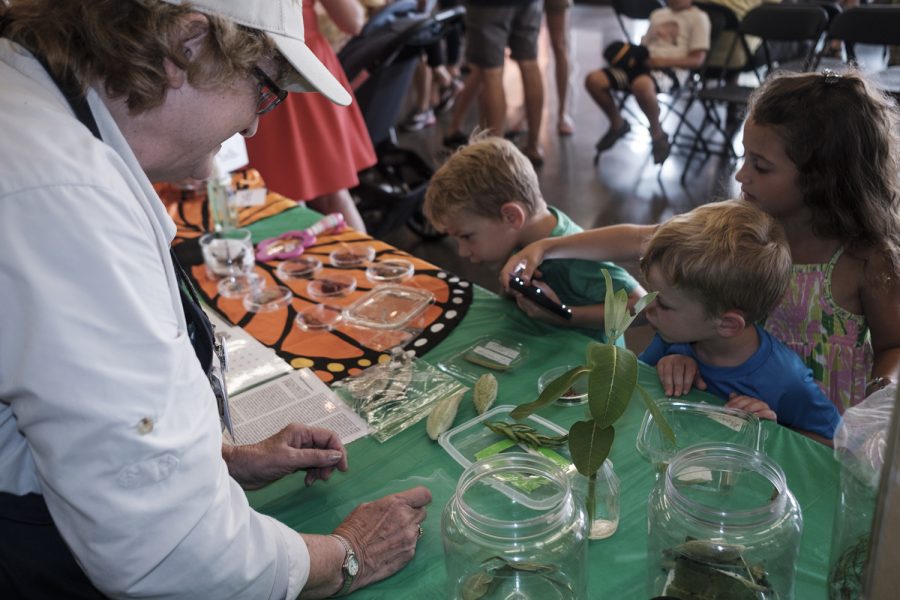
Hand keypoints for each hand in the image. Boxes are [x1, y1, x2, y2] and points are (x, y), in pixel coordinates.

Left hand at [223, 423, 347, 489]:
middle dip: (329, 462)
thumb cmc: (261, 461)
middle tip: (325, 477)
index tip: (342, 467)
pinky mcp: (293, 461)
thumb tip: (337, 455)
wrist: (241, 470)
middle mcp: (301, 439)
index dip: (339, 451)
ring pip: (320, 458)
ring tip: (316, 480)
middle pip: (326, 448)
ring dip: (321, 469)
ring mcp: (298, 450)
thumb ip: (315, 457)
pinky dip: (313, 473)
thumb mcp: (291, 459)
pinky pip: (311, 465)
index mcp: (301, 432)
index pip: (329, 437)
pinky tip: (308, 482)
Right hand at [335, 486, 431, 593]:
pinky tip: (389, 548)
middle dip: (412, 514)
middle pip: (422, 512)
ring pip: (417, 530)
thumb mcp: (368, 507)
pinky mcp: (409, 554)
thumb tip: (397, 506)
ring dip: (408, 530)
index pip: (424, 495)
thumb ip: (389, 505)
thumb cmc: (352, 530)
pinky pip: (412, 545)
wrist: (347, 556)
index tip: (414, 502)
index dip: (419, 498)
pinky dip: (404, 545)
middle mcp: (407, 519)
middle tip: (398, 520)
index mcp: (397, 503)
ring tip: (390, 536)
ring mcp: (410, 538)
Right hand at [500, 241, 548, 291]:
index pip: (504, 273)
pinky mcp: (522, 271)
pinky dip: (526, 281)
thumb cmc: (536, 252)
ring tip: (525, 290)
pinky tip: (536, 278)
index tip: (509, 289)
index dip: (505, 281)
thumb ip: (529, 271)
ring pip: (514, 280)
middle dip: (510, 286)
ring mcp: (517, 269)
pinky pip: (521, 279)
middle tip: (517, 293)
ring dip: (519, 285)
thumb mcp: (533, 261)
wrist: (542, 248)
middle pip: (506, 278)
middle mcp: (513, 266)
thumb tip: (524, 281)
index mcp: (512, 262)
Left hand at [513, 281, 568, 324]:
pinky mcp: (531, 315)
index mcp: (534, 307)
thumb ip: (540, 286)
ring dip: (520, 298)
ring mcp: (530, 315)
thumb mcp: (550, 293)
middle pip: (519, 301)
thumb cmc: (555, 303)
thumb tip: (532, 281)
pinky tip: (525, 297)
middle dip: (518, 293)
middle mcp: (530, 312)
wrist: (559, 316)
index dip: (518, 291)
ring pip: (520, 304)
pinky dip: (523, 301)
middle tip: (519, 286)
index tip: (518, 285)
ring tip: (521, 290)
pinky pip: (523, 307)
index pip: (521, 298)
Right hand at [656, 355, 706, 395]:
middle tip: (677, 394)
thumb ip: (698, 381)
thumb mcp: (693, 374)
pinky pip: (661, 372)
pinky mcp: (661, 362)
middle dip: (678, 384)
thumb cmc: (685, 370)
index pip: (689, 371)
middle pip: (678, 371)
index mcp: (689, 362)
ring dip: (668, 383)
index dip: (687, 382)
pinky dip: (662, 380)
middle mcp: (679, 359)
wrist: (674, 360)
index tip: (685, 392)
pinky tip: (664, 388)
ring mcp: (669, 360)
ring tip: (669, 393)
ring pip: (668, 372)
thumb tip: (704, 387)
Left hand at [725, 393, 776, 421]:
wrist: (760, 437)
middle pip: (751, 400)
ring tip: (744, 412)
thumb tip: (732, 394)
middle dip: (740, 404)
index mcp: (751, 403)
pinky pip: (770, 413)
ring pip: (760, 404)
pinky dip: (764, 413)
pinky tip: (756, 416)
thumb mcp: (740, 416)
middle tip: (733, 410)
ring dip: (751, 407)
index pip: (743, 398)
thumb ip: (736, 406)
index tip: (727, 407)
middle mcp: (758, 405)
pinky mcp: (772, 418)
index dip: (735, 401)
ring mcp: (766, 411)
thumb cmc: (748, 426)